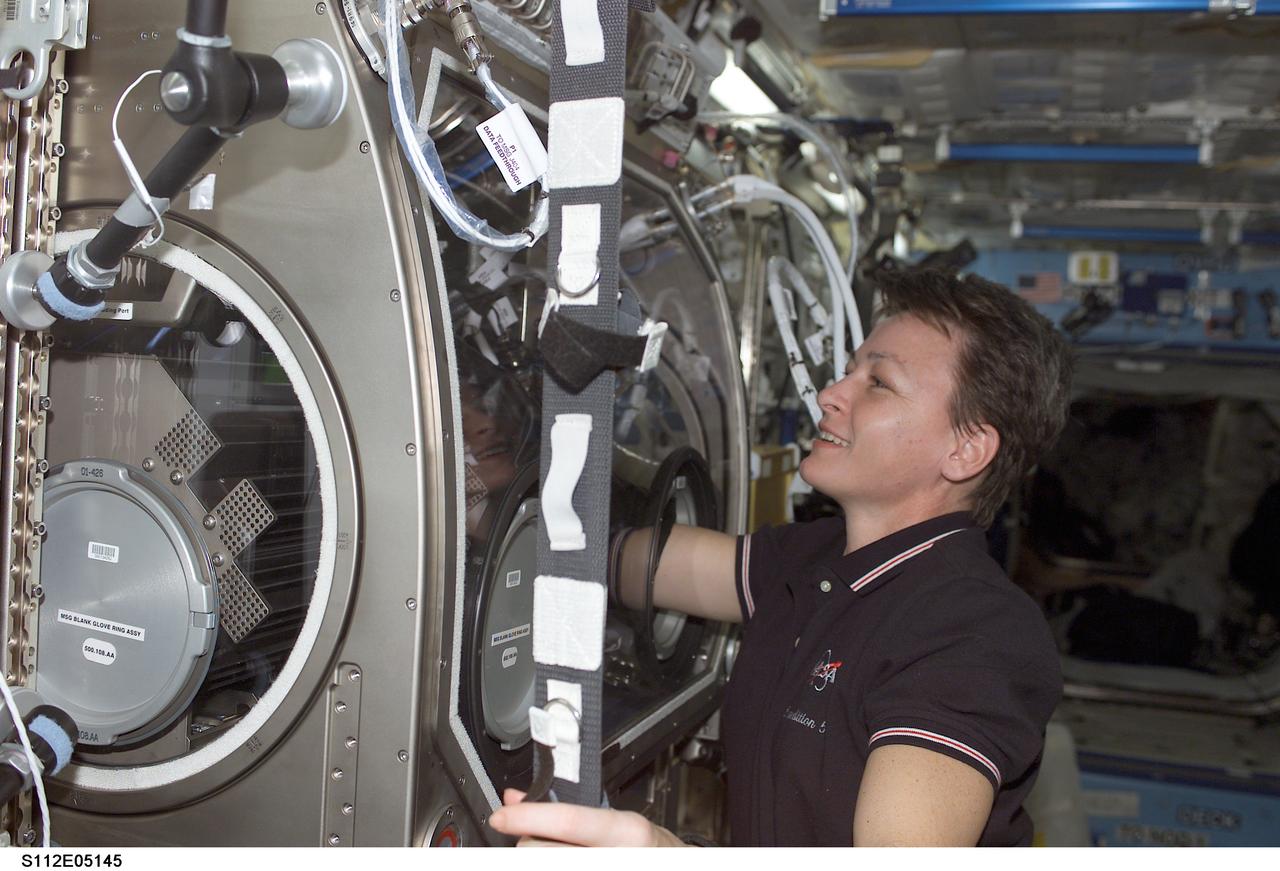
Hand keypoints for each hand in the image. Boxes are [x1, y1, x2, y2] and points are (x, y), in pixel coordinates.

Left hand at [488, 789, 685, 846]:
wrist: (680, 870)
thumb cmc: (649, 850)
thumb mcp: (617, 823)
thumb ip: (569, 809)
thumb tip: (517, 798)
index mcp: (627, 832)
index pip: (569, 821)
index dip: (528, 817)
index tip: (500, 815)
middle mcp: (617, 859)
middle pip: (542, 849)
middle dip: (530, 840)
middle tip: (540, 836)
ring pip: (541, 863)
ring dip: (539, 855)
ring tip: (561, 851)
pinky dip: (551, 863)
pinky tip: (563, 856)